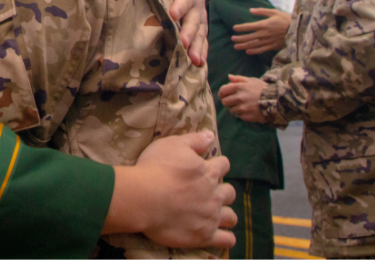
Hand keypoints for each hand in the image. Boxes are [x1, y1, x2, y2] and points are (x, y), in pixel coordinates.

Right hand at [104, 130, 235, 250]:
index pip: (223, 165)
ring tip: (220, 215)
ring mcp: (211, 216)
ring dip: (227, 214)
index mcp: (208, 171)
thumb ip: (194, 140)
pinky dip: (227, 239)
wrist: (144, 198)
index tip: (213, 167)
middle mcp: (214, 194)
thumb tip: (211, 135)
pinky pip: (225, 240)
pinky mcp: (204, 235)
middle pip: (229, 192)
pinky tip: (225, 237)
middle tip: (213, 192)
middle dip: (224, 191)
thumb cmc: (156, 167)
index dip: (219, 165)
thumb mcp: (172, 145)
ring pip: (231, 216)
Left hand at [157, 0, 207, 65]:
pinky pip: (203, 42)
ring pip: (200, 35)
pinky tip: (199, 65)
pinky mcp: (201, 30)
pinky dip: (202, 53)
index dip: (179, 6)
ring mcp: (200, 20)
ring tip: (194, 60)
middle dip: (189, 32)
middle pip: (193, 21)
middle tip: (184, 43)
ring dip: (197, 48)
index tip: (173, 14)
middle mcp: (197, 8)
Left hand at [219, 75, 267, 122]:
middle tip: (233, 101)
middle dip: (228, 101)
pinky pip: (239, 116)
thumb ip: (239, 79)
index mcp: (238, 87)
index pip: (222, 91)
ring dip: (234, 108)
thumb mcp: (252, 80)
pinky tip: (248, 110)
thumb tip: (229, 77)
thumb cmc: (263, 89)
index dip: (222, 93)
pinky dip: (241, 114)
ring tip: (242, 105)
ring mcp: (242, 108)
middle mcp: (238, 98)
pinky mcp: (246, 116)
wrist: (276, 101)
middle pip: (224, 102)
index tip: (224, 95)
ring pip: (231, 110)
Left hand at [232, 8, 290, 54]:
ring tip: (236, 46)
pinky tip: (248, 52)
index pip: (248, 27)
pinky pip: (261, 50)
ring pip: (253, 45)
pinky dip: (254, 51)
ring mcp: (268, 41)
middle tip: (232, 39)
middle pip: (248, 37)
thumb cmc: (285, 19)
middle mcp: (264, 34)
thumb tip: (251, 10)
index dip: (240, 28)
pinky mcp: (272, 46)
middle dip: (239, 38)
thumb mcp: (274, 12)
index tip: (234, 28)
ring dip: (243, 46)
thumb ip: (262, 11)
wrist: (297, 30)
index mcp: (264, 24)